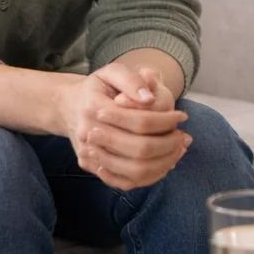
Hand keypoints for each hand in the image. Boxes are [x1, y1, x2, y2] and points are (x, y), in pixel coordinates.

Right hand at [58, 62, 189, 190]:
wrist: (69, 107)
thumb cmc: (97, 88)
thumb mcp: (111, 72)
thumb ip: (132, 80)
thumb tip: (149, 98)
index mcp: (94, 107)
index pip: (139, 120)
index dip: (166, 120)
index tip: (182, 116)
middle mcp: (89, 134)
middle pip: (139, 149)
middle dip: (168, 144)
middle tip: (184, 137)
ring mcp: (90, 154)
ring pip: (134, 170)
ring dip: (163, 163)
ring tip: (179, 150)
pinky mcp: (93, 168)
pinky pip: (124, 182)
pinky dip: (149, 177)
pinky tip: (164, 164)